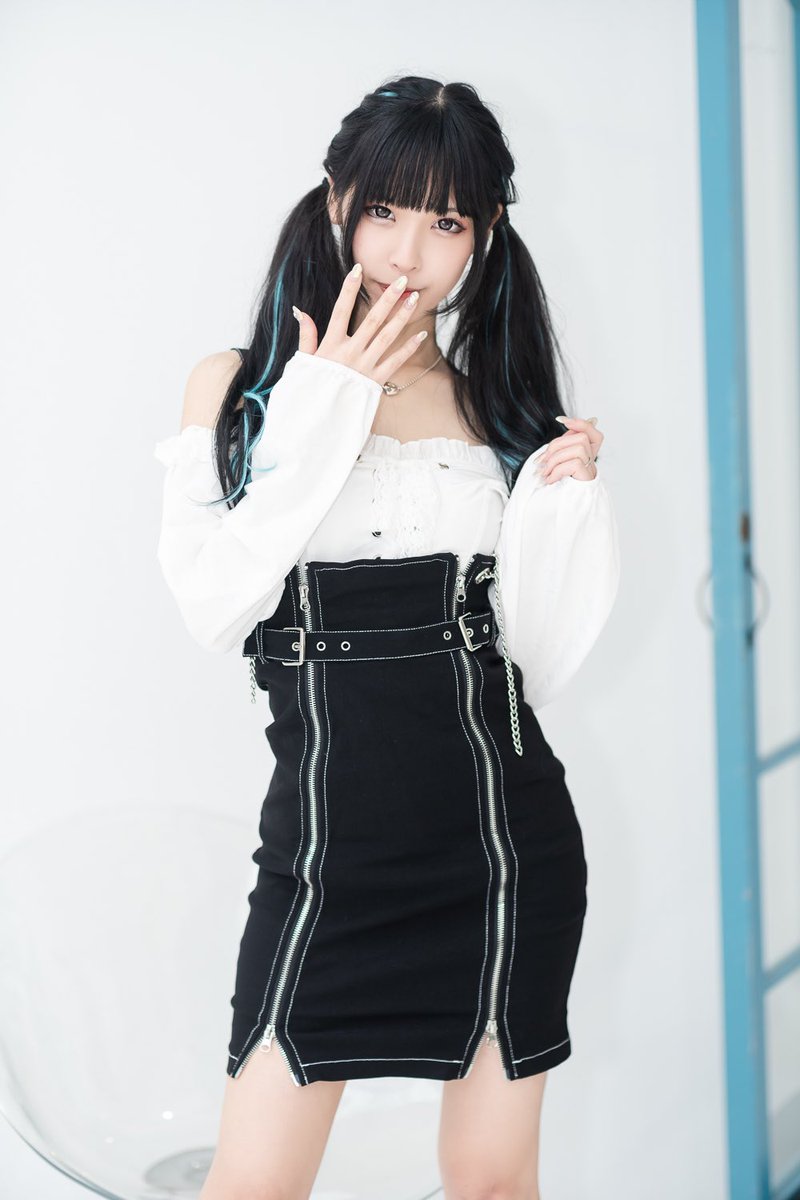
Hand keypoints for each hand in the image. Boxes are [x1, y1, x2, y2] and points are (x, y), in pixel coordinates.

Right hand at [291, 267, 427, 385]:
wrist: (319, 419)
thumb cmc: (311, 389)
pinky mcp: (376, 381)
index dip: (349, 289)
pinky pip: (395, 362)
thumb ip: (307, 336)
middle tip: (402, 280)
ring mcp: (364, 367)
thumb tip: (301, 312)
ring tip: (414, 299)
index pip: (341, 311)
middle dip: (387, 298)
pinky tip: (421, 335)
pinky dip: (408, 348)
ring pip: (387, 337)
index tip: (358, 269)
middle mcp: (350, 353)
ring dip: (402, 317)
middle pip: (372, 320)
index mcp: (331, 346)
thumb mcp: (304, 362)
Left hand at [537, 416, 602, 482]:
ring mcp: (591, 468)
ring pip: (578, 448)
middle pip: (581, 438)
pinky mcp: (587, 477)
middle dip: (557, 445)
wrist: (558, 508)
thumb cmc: (557, 482)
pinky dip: (557, 470)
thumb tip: (562, 419)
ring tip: (544, 471)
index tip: (560, 420)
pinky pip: (574, 464)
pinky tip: (549, 479)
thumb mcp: (557, 459)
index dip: (580, 423)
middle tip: (541, 460)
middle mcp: (591, 460)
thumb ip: (562, 444)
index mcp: (585, 455)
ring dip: (555, 459)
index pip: (591, 432)